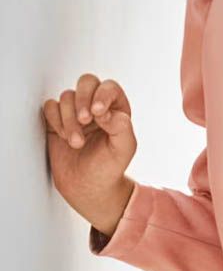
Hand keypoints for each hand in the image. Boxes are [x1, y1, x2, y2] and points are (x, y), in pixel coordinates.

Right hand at [41, 73, 136, 224]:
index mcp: (116, 109)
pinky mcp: (56, 121)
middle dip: (82, 99)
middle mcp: (95, 107)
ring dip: (69, 118)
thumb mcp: (124, 149)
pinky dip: (54, 120)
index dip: (102, 95)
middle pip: (86, 82)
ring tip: (76, 142)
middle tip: (84, 120)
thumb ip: (121, 127)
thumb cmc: (108, 168)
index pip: (109, 87)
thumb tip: (105, 111)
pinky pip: (50, 107)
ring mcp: (74, 113)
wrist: (87, 188)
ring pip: (66, 97)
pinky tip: (62, 137)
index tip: (97, 113)